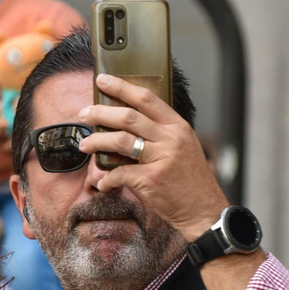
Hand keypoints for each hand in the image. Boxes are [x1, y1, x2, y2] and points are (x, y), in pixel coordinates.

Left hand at [79, 73, 228, 240]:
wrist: (204, 210)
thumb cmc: (190, 181)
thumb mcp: (183, 147)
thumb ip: (161, 133)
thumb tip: (127, 123)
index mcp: (177, 126)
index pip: (146, 98)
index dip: (121, 87)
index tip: (102, 80)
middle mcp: (171, 138)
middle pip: (128, 116)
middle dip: (100, 113)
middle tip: (84, 114)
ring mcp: (162, 158)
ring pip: (120, 140)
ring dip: (97, 141)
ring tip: (84, 144)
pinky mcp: (152, 179)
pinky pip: (120, 173)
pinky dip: (107, 178)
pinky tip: (103, 182)